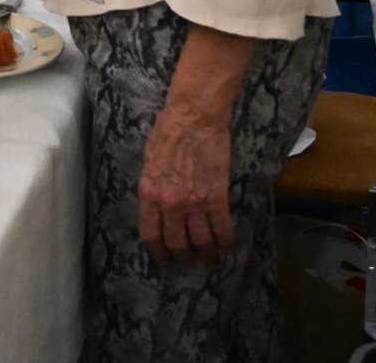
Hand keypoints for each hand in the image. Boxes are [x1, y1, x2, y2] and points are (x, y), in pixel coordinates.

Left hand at [139, 97, 236, 263]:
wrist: (193, 116)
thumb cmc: (168, 131)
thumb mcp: (149, 160)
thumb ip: (152, 185)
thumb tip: (156, 203)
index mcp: (150, 193)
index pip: (151, 233)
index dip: (159, 251)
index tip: (164, 259)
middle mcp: (170, 203)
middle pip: (176, 242)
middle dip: (183, 255)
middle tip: (189, 260)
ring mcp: (194, 201)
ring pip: (200, 240)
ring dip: (205, 253)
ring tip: (208, 258)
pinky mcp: (216, 195)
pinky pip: (221, 226)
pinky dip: (225, 241)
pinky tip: (226, 248)